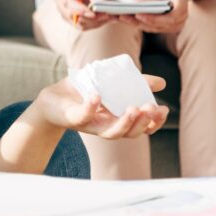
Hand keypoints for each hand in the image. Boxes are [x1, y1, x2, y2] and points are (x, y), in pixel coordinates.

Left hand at [35, 75, 168, 138]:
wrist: (52, 99)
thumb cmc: (84, 92)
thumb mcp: (110, 83)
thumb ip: (134, 83)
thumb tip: (162, 83)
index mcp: (118, 119)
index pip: (141, 127)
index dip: (154, 122)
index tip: (164, 110)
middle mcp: (107, 126)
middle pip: (130, 133)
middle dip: (144, 123)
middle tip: (151, 108)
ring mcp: (90, 124)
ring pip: (111, 133)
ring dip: (124, 123)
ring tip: (134, 108)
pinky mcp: (72, 119)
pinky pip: (83, 116)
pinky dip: (90, 107)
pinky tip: (97, 95)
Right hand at [54, 0, 115, 29]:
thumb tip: (99, 2)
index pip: (66, 0)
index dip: (78, 8)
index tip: (93, 13)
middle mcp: (60, 0)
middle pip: (70, 14)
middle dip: (89, 18)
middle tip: (106, 15)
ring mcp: (64, 11)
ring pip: (78, 23)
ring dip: (94, 21)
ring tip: (110, 15)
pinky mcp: (72, 19)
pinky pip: (83, 26)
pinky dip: (95, 23)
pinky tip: (105, 17)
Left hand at [120, 0, 188, 33]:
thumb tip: (137, 4)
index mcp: (182, 8)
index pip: (170, 18)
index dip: (155, 19)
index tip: (139, 15)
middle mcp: (179, 20)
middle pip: (158, 25)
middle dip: (139, 22)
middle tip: (122, 16)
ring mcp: (171, 24)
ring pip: (151, 27)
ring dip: (134, 23)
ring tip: (119, 17)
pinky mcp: (161, 25)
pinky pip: (148, 25)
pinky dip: (136, 22)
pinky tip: (122, 17)